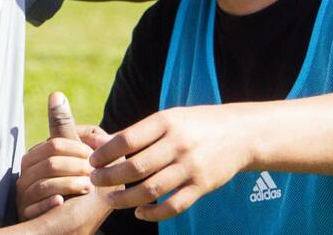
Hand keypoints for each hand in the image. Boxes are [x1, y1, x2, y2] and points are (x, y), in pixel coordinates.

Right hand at [17, 92, 111, 220]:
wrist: (75, 219)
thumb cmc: (78, 180)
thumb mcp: (75, 154)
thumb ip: (67, 127)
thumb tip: (56, 94)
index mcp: (36, 156)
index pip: (54, 144)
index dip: (78, 149)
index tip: (95, 157)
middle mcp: (26, 174)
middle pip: (50, 163)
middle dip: (75, 168)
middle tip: (94, 174)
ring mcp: (24, 196)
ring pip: (43, 184)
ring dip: (67, 185)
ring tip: (86, 188)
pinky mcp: (26, 215)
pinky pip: (32, 209)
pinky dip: (46, 204)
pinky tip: (60, 202)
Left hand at [89, 105, 246, 221]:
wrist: (241, 134)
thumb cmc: (196, 124)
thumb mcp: (169, 118)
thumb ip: (137, 132)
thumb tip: (98, 143)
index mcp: (166, 122)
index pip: (127, 140)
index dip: (105, 153)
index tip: (92, 161)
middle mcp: (178, 144)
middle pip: (135, 167)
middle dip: (109, 177)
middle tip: (94, 181)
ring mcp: (191, 167)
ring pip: (151, 189)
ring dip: (125, 199)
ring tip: (110, 200)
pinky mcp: (202, 186)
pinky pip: (173, 205)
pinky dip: (153, 213)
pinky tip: (139, 213)